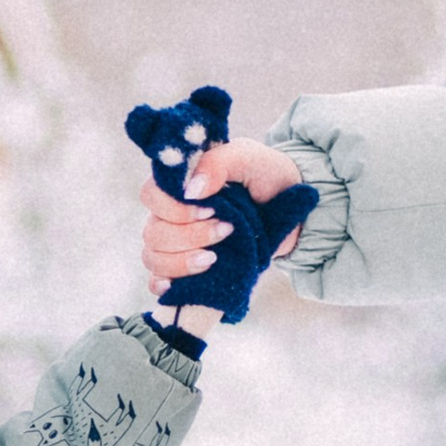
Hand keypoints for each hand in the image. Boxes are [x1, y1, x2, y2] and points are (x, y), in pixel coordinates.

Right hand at [139, 143, 306, 292]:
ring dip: (182, 261)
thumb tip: (192, 190)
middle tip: (226, 230)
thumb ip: (219, 163)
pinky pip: (157, 281)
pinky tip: (177, 285)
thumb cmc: (267, 177)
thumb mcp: (249, 159)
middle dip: (188, 236)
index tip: (210, 210)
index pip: (152, 195)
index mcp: (179, 184)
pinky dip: (163, 284)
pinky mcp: (185, 267)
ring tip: (214, 258)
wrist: (293, 211)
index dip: (174, 208)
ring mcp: (175, 243)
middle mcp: (170, 214)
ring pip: (153, 257)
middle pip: (153, 232)